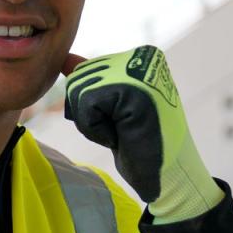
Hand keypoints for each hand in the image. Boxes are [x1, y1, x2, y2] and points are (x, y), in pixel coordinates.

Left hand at [62, 46, 222, 222]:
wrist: (166, 175)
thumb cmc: (141, 143)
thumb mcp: (113, 106)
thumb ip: (93, 81)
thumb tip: (66, 60)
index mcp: (141, 57)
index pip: (84, 71)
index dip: (92, 106)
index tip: (122, 119)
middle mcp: (141, 57)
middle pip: (78, 78)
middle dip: (90, 113)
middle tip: (122, 128)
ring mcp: (137, 70)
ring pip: (79, 90)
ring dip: (93, 122)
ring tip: (123, 131)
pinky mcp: (131, 88)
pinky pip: (86, 104)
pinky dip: (95, 128)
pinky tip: (121, 135)